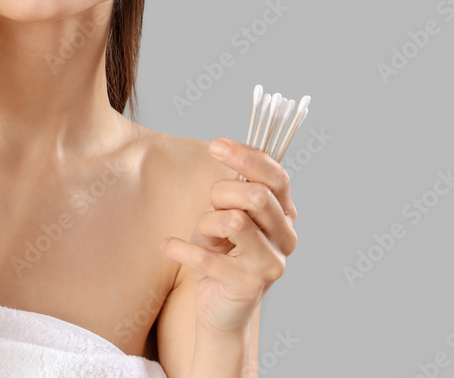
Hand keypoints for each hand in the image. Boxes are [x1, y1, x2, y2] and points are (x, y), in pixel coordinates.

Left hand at [160, 137, 297, 333]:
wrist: (221, 308)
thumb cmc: (222, 252)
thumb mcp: (226, 213)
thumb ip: (234, 188)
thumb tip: (224, 148)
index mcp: (285, 213)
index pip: (276, 176)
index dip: (246, 157)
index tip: (216, 145)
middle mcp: (286, 237)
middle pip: (256, 195)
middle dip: (221, 193)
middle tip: (209, 207)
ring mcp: (271, 263)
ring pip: (234, 221)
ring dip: (206, 223)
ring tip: (201, 234)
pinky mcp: (248, 285)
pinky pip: (208, 257)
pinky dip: (181, 248)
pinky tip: (167, 246)